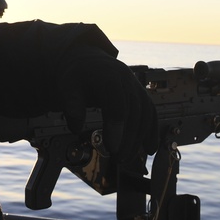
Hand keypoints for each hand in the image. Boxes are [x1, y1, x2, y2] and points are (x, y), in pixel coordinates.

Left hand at [54, 47, 158, 161]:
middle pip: (133, 111)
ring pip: (145, 114)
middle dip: (128, 138)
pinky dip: (152, 131)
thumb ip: (71, 106)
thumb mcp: (68, 87)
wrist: (88, 61)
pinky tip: (149, 148)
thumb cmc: (77, 76)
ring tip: (127, 158)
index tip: (112, 147)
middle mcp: (126, 79)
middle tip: (118, 158)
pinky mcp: (141, 94)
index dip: (116, 126)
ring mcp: (136, 86)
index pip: (116, 103)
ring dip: (139, 139)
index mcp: (107, 76)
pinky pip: (151, 113)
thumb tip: (76, 127)